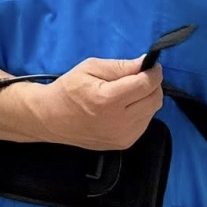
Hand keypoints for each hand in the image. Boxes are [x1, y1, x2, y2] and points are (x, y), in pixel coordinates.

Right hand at [18, 57, 163, 150]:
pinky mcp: (124, 143)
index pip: (146, 84)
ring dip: (146, 98)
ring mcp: (123, 136)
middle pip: (155, 99)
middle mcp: (119, 122)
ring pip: (152, 111)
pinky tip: (124, 107)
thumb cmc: (69, 89)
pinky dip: (140, 111)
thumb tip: (145, 63)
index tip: (151, 65)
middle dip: (152, 84)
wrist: (51, 119)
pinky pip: (144, 123)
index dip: (153, 72)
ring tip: (127, 93)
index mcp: (108, 100)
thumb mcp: (90, 68)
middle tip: (139, 77)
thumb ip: (120, 66)